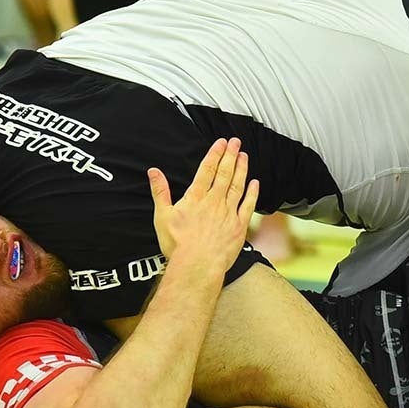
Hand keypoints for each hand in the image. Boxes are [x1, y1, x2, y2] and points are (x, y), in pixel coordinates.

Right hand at [148, 138, 258, 269]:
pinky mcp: (239, 227)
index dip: (215, 154)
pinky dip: (252, 193)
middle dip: (230, 155)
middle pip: (224, 173)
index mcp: (195, 198)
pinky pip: (247, 206)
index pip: (207, 169)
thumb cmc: (177, 244)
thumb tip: (153, 171)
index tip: (221, 142)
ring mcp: (228, 213)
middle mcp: (214, 202)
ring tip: (244, 156)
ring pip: (237, 185)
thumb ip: (159, 192)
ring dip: (242, 169)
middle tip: (236, 142)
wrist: (197, 266)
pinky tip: (255, 183)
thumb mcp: (162, 216)